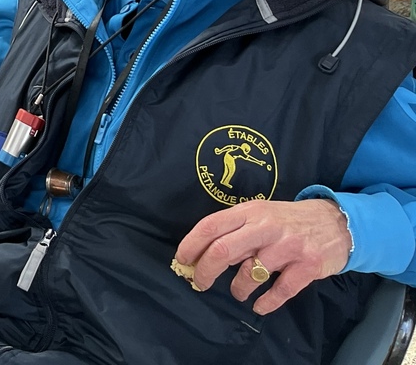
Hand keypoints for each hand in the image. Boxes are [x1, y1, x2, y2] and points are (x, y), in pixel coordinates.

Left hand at [174, 198, 351, 314]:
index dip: (191, 245)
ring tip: (238, 291)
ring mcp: (288, 247)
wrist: (337, 222)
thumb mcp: (260, 214)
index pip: (210, 226)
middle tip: (200, 282)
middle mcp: (266, 227)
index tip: (182, 260)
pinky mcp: (308, 266)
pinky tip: (260, 306)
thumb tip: (205, 253)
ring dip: (238, 288)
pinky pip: (281, 290)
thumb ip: (236, 230)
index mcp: (250, 212)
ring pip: (250, 273)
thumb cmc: (289, 220)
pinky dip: (266, 302)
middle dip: (205, 270)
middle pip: (224, 250)